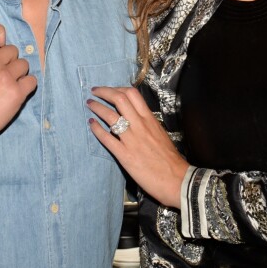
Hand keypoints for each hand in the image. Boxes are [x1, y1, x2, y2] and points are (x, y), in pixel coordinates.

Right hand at [0, 21, 36, 159]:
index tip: (0, 42)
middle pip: (13, 50)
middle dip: (9, 61)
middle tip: (0, 76)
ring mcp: (5, 77)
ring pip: (24, 65)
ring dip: (18, 74)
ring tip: (7, 86)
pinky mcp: (17, 93)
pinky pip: (32, 80)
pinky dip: (27, 86)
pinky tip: (16, 93)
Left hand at [88, 86, 188, 208]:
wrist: (176, 179)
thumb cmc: (169, 158)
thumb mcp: (159, 132)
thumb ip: (146, 122)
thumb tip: (134, 116)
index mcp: (150, 119)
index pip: (132, 94)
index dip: (117, 88)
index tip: (108, 89)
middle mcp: (140, 125)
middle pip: (120, 99)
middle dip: (104, 92)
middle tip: (94, 91)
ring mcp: (132, 140)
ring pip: (110, 116)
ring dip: (97, 107)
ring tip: (90, 104)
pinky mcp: (125, 155)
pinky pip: (107, 138)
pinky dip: (97, 129)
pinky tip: (91, 124)